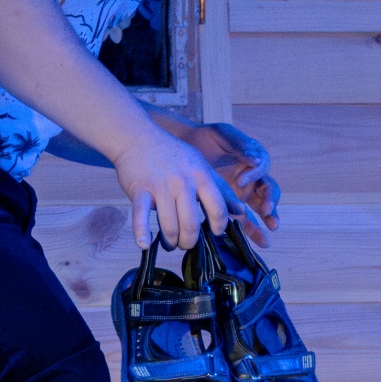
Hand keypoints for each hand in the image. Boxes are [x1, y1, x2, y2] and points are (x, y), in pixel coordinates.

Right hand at [111, 128, 229, 249]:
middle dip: (189, 240)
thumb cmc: (173, 154)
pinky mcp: (140, 190)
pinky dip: (141, 233)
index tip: (214, 233)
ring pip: (169, 224)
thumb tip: (241, 211)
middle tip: (186, 243)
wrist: (139, 137)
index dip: (219, 225)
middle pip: (191, 223)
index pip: (218, 208)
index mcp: (201, 176)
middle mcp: (183, 182)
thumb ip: (221, 189)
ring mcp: (160, 186)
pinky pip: (140, 216)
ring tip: (170, 243)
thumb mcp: (201, 166)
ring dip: (170, 241)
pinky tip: (144, 244)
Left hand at [177, 122, 279, 245]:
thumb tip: (256, 160)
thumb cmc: (207, 138)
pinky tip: (261, 241)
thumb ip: (240, 145)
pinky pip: (246, 220)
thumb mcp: (224, 135)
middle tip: (266, 209)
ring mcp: (243, 194)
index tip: (240, 180)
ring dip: (268, 219)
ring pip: (262, 208)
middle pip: (268, 191)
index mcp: (253, 161)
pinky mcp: (233, 206)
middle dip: (270, 201)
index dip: (254, 175)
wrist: (187, 146)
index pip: (262, 170)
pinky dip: (254, 231)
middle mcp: (252, 179)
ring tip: (271, 228)